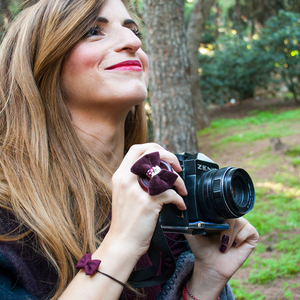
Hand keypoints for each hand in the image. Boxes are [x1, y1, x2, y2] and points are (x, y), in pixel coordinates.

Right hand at [107, 143, 186, 259]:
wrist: (122, 243)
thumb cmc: (125, 221)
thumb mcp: (123, 194)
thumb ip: (134, 180)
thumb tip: (154, 171)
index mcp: (120, 176)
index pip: (136, 149)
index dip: (154, 147)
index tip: (164, 154)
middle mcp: (126, 180)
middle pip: (151, 154)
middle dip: (169, 156)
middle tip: (177, 167)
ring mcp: (137, 191)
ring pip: (165, 174)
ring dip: (179, 181)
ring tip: (183, 189)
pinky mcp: (148, 203)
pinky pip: (171, 194)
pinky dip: (179, 199)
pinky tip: (180, 205)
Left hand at [185, 217, 257, 295]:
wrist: (210, 266)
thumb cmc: (202, 248)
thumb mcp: (191, 232)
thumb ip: (187, 221)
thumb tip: (181, 211)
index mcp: (220, 215)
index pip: (222, 206)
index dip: (218, 214)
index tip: (213, 225)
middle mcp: (232, 219)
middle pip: (232, 213)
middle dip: (225, 227)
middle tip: (219, 239)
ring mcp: (243, 227)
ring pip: (240, 222)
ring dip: (230, 235)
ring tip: (224, 245)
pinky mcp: (252, 236)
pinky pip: (250, 230)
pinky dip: (240, 238)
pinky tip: (233, 245)